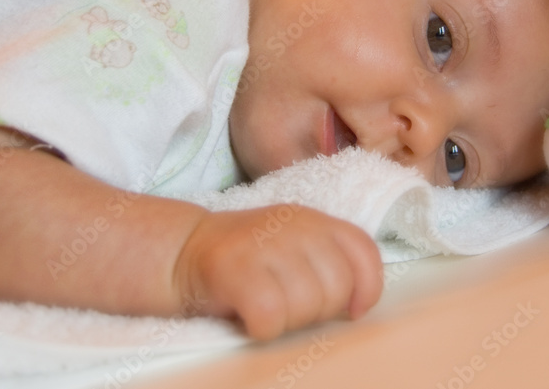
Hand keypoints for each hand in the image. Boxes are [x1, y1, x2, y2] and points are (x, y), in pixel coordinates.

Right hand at [175, 206, 382, 339]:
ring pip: (306, 305)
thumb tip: (357, 305)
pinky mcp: (233, 268)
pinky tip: (249, 318)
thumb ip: (328, 263)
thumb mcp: (294, 247)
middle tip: (289, 309)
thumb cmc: (246, 262)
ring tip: (266, 310)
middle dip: (319, 312)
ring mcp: (263, 243)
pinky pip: (270, 316)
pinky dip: (262, 328)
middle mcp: (293, 225)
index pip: (363, 251)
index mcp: (314, 220)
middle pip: (337, 287)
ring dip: (287, 322)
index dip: (366, 289)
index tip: (349, 311)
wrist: (182, 251)